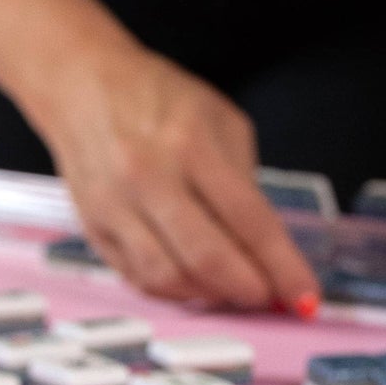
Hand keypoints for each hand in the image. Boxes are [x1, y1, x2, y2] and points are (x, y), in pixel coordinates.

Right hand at [32, 44, 320, 310]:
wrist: (81, 86)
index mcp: (190, 144)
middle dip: (247, 288)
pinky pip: (140, 279)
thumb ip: (243, 181)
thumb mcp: (218, 120)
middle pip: (207, 258)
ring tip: (230, 290)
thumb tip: (265, 249)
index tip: (304, 296)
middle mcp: (149, 178)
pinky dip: (174, 291)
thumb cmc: (157, 99)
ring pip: (170, 278)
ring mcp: (116, 208)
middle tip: (267, 298)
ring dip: (209, 296)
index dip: (281, 266)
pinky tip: (194, 284)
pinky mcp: (95, 230)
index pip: (249, 219)